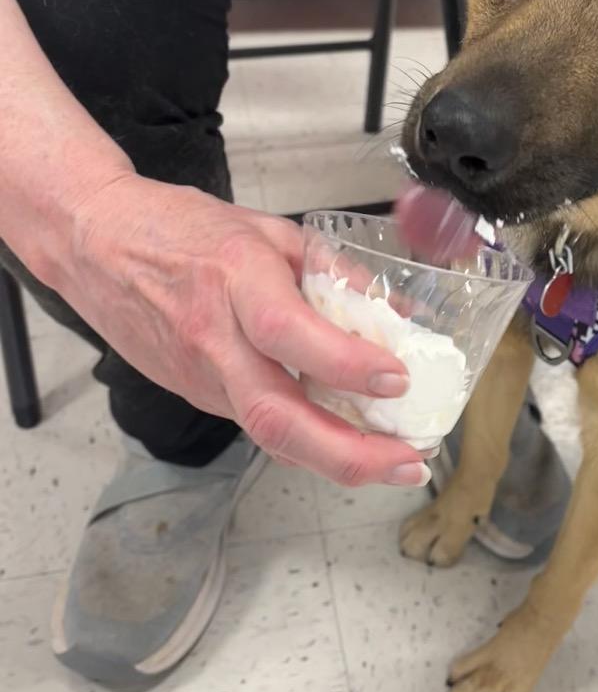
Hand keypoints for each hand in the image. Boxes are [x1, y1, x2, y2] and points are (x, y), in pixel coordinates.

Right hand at [49, 174, 428, 486]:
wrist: (95, 245)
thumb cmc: (180, 228)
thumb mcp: (270, 230)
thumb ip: (334, 271)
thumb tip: (395, 314)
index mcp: (235, 280)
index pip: (287, 333)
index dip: (345, 362)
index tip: (397, 376)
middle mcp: (214, 338)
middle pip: (276, 416)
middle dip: (349, 453)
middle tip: (409, 462)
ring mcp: (201, 375)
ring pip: (269, 434)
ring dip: (336, 459)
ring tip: (395, 463)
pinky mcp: (197, 394)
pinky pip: (258, 423)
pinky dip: (308, 439)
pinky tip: (349, 440)